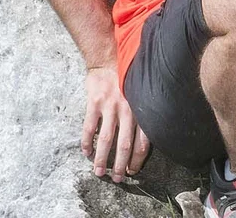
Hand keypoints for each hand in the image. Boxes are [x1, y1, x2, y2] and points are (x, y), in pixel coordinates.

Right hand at [82, 65, 148, 180]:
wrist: (109, 57)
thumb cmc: (128, 78)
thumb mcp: (142, 94)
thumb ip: (144, 113)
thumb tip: (149, 136)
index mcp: (141, 111)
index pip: (143, 143)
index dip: (138, 160)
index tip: (133, 171)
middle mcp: (127, 110)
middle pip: (124, 146)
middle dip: (120, 166)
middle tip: (117, 179)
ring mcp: (110, 106)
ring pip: (106, 140)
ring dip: (102, 159)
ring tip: (99, 172)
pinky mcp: (94, 103)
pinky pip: (89, 128)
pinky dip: (86, 143)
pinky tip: (86, 152)